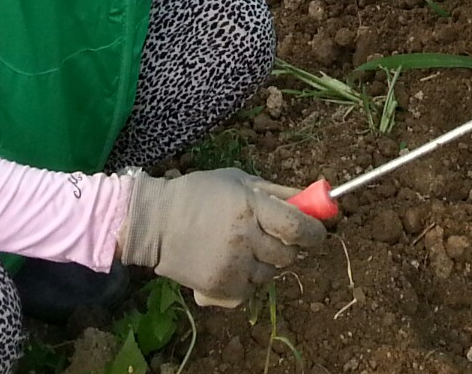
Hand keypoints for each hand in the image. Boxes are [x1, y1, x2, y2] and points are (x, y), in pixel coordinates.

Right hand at [119, 168, 325, 307]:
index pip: (298, 228)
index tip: (315, 232)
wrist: (155, 223)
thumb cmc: (199, 194)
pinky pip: (250, 291)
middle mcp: (245, 239)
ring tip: (240, 247)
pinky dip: (245, 281)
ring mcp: (233, 267)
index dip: (314, 233)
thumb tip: (316, 198)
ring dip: (264, 263)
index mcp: (251, 207)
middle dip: (286, 246)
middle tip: (269, 236)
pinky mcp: (221, 289)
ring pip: (270, 274)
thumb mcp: (238, 181)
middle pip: (288, 255)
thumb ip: (277, 191)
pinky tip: (228, 264)